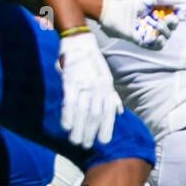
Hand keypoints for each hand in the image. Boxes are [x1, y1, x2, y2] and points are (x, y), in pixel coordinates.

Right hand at [58, 31, 122, 147]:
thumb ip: (112, 95)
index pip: (108, 111)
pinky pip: (70, 101)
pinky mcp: (70, 80)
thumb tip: (119, 112)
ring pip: (82, 110)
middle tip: (85, 145)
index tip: (103, 142)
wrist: (79, 40)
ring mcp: (84, 84)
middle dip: (90, 132)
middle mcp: (98, 87)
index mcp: (107, 86)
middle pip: (95, 114)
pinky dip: (68, 115)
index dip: (106, 127)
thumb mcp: (106, 76)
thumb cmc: (92, 60)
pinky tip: (66, 126)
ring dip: (79, 128)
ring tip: (75, 141)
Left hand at [97, 0, 185, 49]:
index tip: (183, 15)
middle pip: (172, 27)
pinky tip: (155, 36)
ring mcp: (148, 32)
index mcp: (158, 11)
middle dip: (173, 23)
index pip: (175, 15)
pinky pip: (157, 46)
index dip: (181, 16)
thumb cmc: (132, 0)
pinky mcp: (142, 41)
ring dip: (165, 31)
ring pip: (166, 36)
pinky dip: (159, 42)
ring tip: (157, 24)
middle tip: (169, 18)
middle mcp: (154, 22)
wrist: (115, 10)